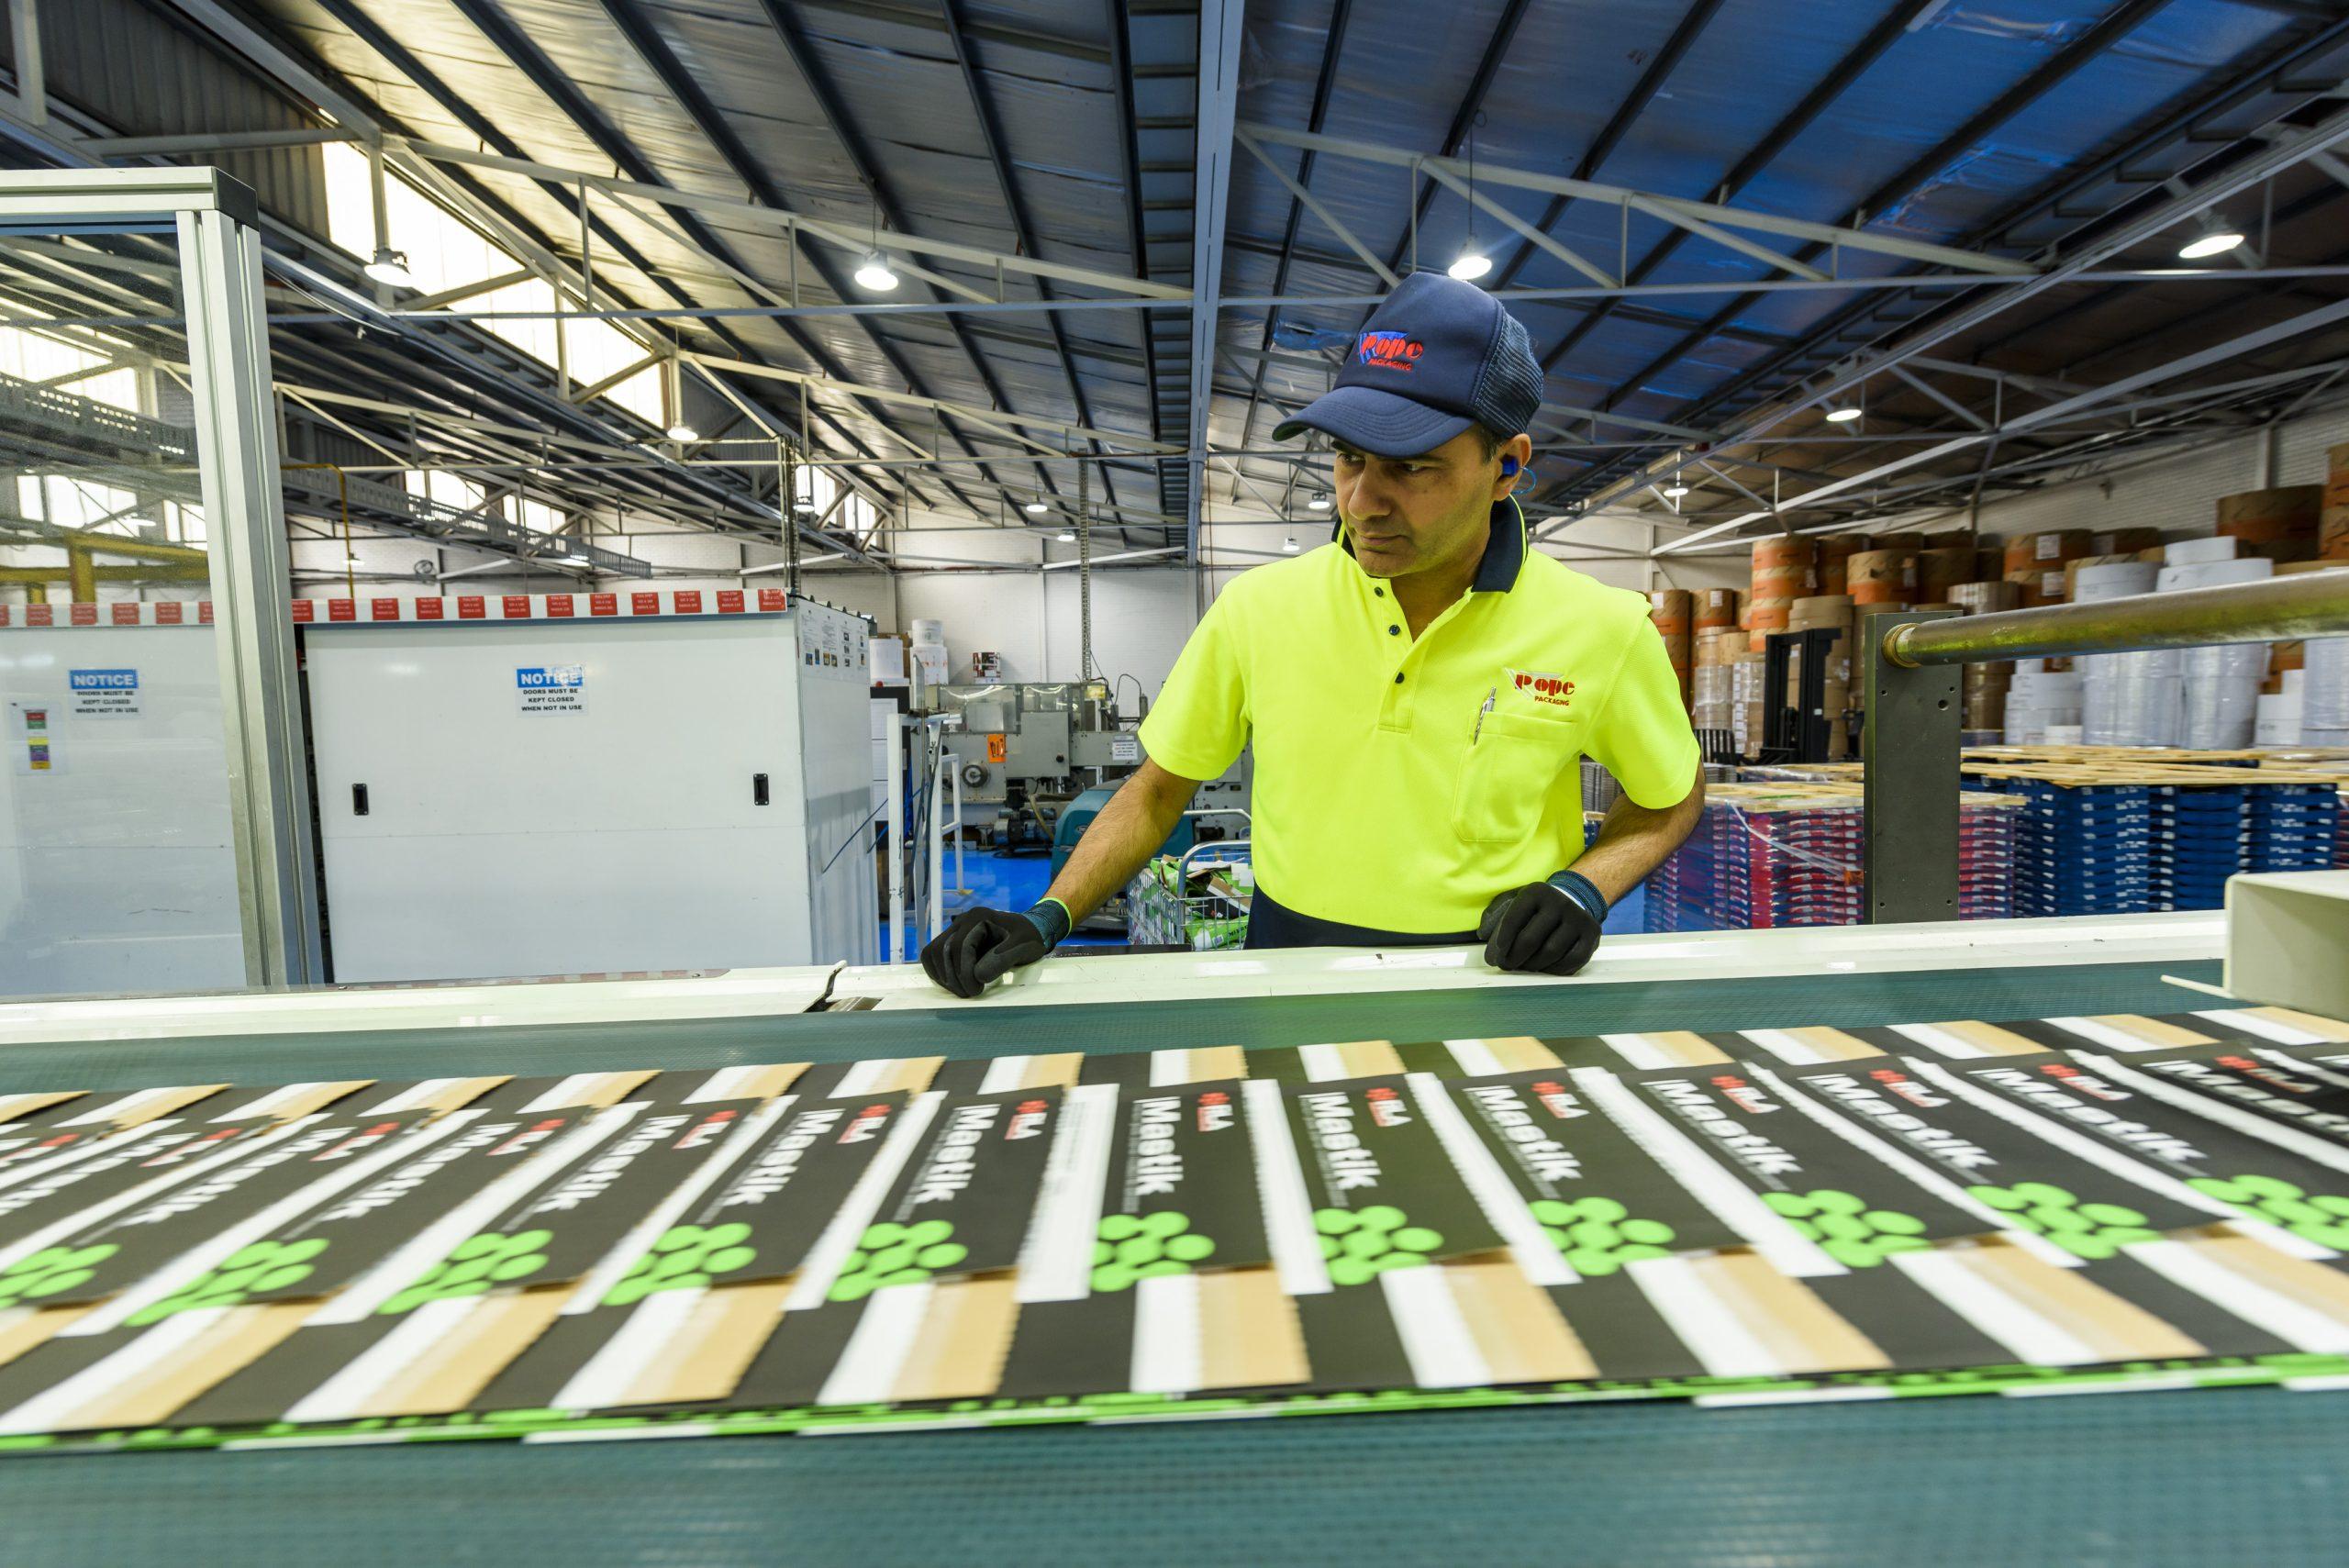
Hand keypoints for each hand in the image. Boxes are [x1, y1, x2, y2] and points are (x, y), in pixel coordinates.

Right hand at [920, 902, 1066, 998]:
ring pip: (932, 954)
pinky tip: (956, 984)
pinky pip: (933, 958)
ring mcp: (954, 930)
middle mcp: (961, 921)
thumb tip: (978, 975)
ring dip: (944, 977)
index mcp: (978, 917)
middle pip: (941, 951)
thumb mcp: (1023, 948)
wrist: (1029, 932)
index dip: (963, 972)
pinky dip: (939, 973)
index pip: (958, 946)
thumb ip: (1003, 960)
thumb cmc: (1029, 938)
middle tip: (970, 993)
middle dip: (953, 977)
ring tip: (964, 990)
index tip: (976, 990)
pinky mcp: (950, 942)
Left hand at [1476, 873, 1604, 976]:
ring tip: (1524, 967)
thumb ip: (1495, 914)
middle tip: (1506, 966)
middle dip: (1514, 958)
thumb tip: (1483, 934)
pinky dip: (1555, 969)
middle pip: (1531, 940)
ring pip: (1551, 952)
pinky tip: (1544, 968)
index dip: (1501, 941)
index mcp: (1536, 892)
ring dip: (1533, 965)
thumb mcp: (1514, 900)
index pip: (1513, 919)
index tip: (1495, 956)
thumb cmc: (1536, 907)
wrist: (1574, 900)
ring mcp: (1578, 918)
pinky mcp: (1592, 933)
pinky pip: (1572, 960)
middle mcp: (1559, 902)